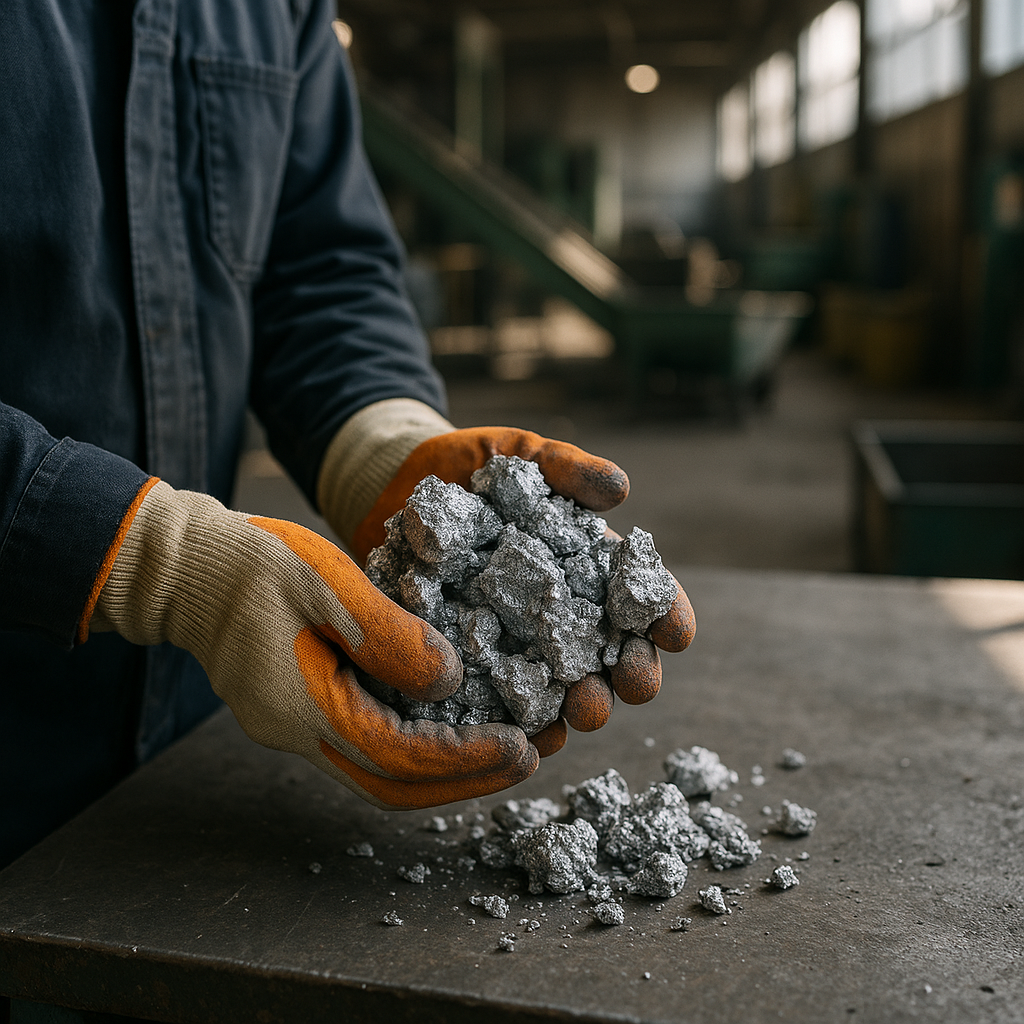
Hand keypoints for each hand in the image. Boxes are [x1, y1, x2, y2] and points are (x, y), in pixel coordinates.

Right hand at [87, 479, 537, 807]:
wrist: (185, 567)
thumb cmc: (251, 564)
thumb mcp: (325, 583)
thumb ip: (388, 635)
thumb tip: (450, 681)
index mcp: (303, 709)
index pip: (399, 758)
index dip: (466, 758)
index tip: (523, 746)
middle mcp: (298, 734)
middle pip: (392, 786)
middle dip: (464, 780)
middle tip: (526, 758)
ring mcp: (294, 727)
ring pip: (379, 772)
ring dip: (442, 768)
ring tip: (500, 745)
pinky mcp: (298, 709)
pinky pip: (365, 743)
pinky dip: (413, 743)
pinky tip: (448, 715)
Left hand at [350, 426, 695, 751]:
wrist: (395, 486)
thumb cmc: (471, 466)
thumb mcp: (521, 454)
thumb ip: (567, 468)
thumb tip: (619, 489)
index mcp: (588, 564)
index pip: (642, 595)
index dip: (666, 614)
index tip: (675, 632)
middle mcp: (561, 612)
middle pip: (611, 652)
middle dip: (631, 672)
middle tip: (633, 685)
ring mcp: (518, 643)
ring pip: (561, 687)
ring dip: (580, 705)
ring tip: (582, 713)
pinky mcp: (470, 664)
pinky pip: (499, 704)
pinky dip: (517, 724)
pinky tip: (526, 737)